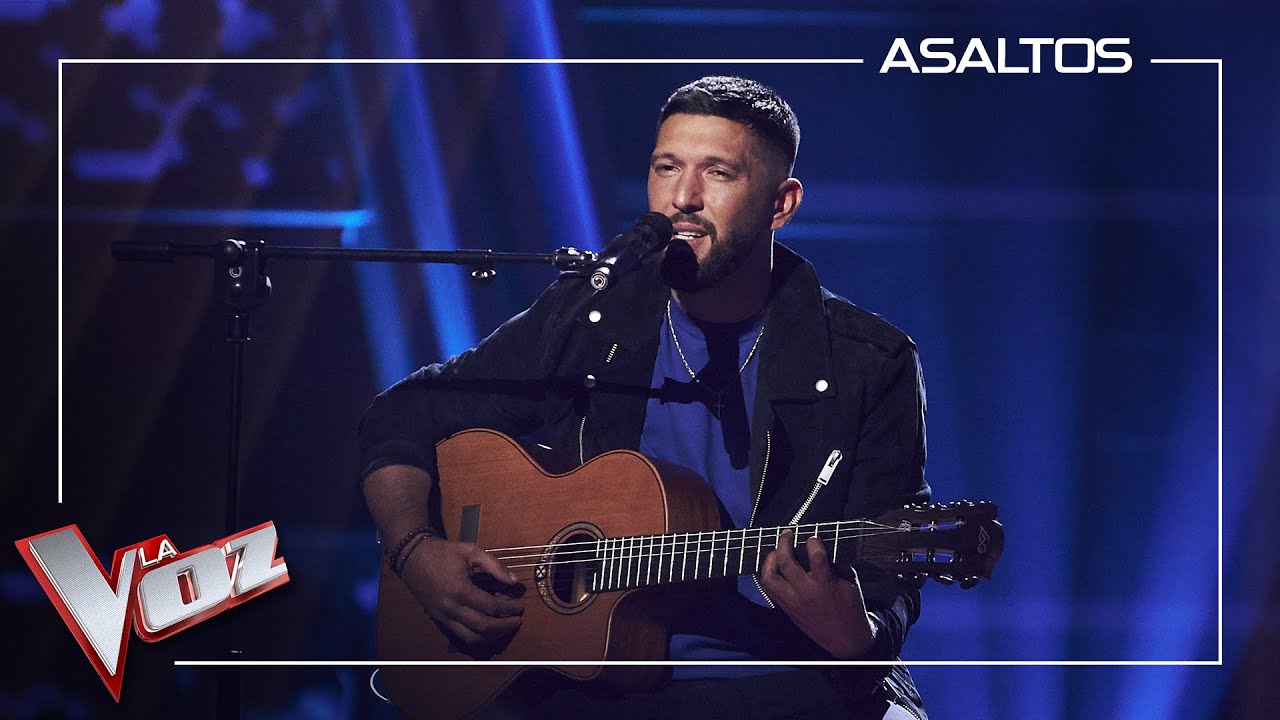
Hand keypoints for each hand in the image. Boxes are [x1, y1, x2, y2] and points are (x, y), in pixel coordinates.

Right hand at [398, 537, 524, 646]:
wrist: (413, 558)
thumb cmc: (443, 553)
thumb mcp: (471, 551)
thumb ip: (495, 566)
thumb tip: (514, 582)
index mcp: (460, 590)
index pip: (491, 607)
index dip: (509, 609)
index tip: (520, 606)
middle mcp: (451, 608)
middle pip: (484, 627)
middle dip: (505, 627)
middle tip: (517, 620)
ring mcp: (443, 617)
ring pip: (472, 637)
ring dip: (492, 637)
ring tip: (505, 628)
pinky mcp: (439, 620)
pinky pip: (460, 636)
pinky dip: (477, 637)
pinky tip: (488, 631)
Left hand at [760, 529, 876, 658]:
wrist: (846, 640)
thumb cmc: (851, 608)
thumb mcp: (851, 582)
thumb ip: (837, 563)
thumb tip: (825, 546)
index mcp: (825, 584)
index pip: (815, 556)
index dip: (812, 541)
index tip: (812, 537)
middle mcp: (805, 592)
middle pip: (786, 562)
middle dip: (783, 542)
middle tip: (787, 534)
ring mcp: (793, 601)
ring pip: (769, 577)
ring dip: (769, 560)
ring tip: (775, 551)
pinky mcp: (787, 609)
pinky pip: (769, 590)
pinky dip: (768, 575)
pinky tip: (773, 568)